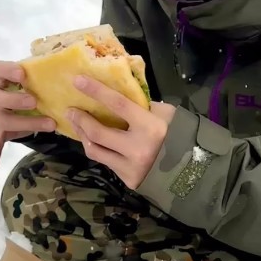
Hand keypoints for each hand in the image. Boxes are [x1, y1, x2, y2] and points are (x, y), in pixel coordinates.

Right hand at [0, 60, 55, 171]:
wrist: (29, 102)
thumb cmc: (36, 85)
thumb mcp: (40, 76)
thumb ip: (49, 71)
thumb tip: (77, 66)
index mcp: (4, 77)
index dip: (7, 70)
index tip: (22, 74)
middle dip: (13, 99)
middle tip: (34, 102)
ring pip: (0, 118)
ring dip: (24, 123)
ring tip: (50, 125)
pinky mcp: (0, 130)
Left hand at [68, 75, 175, 189]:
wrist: (190, 170)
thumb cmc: (178, 135)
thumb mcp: (166, 114)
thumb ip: (143, 105)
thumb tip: (120, 91)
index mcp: (150, 127)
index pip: (118, 104)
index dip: (96, 91)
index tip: (78, 81)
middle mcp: (137, 148)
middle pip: (98, 132)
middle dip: (81, 119)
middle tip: (71, 110)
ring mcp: (130, 166)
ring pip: (95, 150)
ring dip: (83, 136)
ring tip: (77, 124)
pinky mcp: (127, 179)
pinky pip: (105, 161)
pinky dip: (96, 149)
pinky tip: (92, 140)